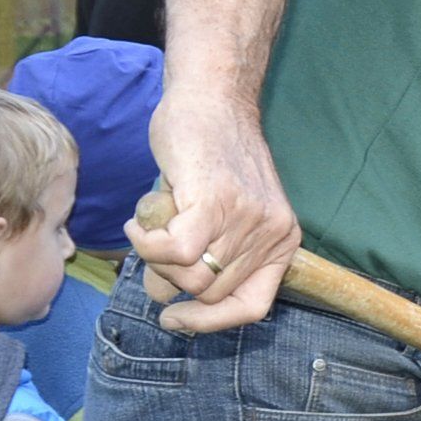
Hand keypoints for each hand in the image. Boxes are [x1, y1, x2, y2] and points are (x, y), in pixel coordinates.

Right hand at [134, 91, 299, 334]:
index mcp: (282, 242)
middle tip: (154, 245)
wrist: (211, 99)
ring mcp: (247, 219)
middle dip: (170, 279)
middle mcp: (272, 234)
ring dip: (155, 259)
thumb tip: (167, 303)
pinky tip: (139, 221)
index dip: (210, 322)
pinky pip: (174, 251)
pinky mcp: (215, 201)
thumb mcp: (219, 214)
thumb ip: (204, 256)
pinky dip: (146, 243)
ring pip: (188, 276)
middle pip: (209, 292)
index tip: (175, 320)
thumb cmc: (208, 156)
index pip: (253, 307)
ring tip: (150, 226)